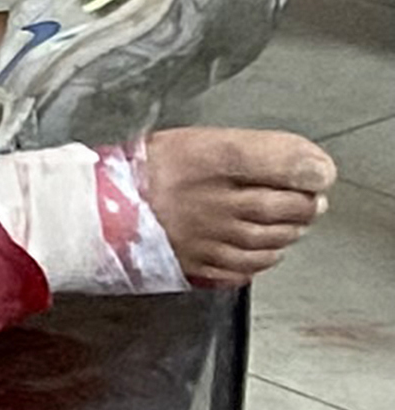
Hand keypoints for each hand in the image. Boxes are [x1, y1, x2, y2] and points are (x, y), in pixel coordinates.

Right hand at [136, 124, 337, 285]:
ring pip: (274, 241)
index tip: (316, 172)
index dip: (312, 168)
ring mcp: (207, 238)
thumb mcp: (200, 140)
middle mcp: (213, 202)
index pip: (289, 163)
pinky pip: (247, 268)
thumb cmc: (148, 171)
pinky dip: (260, 259)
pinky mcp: (197, 266)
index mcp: (212, 159)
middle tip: (304, 198)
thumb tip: (313, 167)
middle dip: (305, 203)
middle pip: (289, 207)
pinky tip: (255, 247)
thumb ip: (258, 151)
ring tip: (282, 221)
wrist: (92, 208)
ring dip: (288, 232)